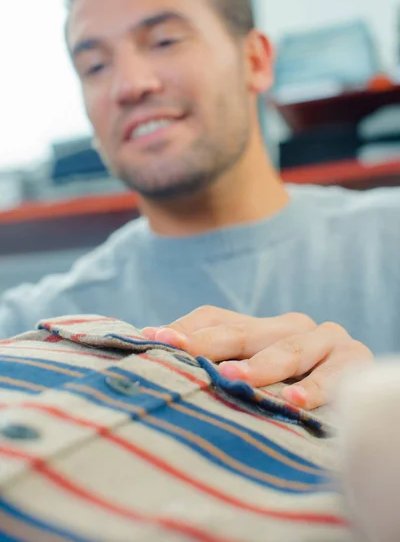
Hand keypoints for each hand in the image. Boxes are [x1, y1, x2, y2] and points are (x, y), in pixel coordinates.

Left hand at [141, 307, 372, 409]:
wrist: (359, 386)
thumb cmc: (296, 384)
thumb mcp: (257, 373)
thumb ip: (219, 367)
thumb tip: (157, 365)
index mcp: (261, 327)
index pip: (215, 319)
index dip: (184, 329)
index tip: (149, 339)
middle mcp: (288, 326)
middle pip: (243, 332)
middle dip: (206, 343)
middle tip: (174, 350)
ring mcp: (322, 340)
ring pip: (288, 350)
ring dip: (259, 365)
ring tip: (230, 376)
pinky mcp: (352, 360)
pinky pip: (330, 376)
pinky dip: (312, 388)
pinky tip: (292, 400)